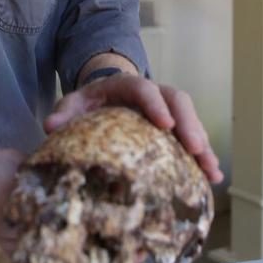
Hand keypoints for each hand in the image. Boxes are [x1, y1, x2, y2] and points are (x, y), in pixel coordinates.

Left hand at [44, 74, 223, 184]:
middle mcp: (153, 93)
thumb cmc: (88, 103)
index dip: (156, 105)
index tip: (165, 125)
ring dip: (203, 145)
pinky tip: (211, 177)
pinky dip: (203, 157)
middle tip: (197, 149)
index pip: (144, 88)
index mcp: (126, 84)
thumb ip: (64, 113)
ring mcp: (166, 109)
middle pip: (177, 101)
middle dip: (189, 124)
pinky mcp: (174, 127)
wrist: (102, 97)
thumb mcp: (73, 104)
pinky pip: (192, 138)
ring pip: (191, 120)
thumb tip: (51, 126)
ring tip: (211, 171)